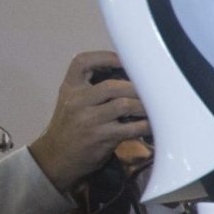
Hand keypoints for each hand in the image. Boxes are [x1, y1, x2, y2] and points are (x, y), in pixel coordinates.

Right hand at [29, 52, 149, 192]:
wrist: (56, 157)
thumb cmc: (72, 127)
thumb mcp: (73, 103)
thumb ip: (92, 90)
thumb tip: (131, 78)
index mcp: (69, 88)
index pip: (82, 62)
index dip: (105, 57)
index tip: (125, 59)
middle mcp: (77, 101)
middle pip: (112, 85)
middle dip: (137, 88)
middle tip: (153, 91)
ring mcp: (88, 120)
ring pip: (124, 105)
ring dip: (145, 106)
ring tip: (156, 108)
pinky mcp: (100, 137)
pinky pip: (130, 128)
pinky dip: (145, 125)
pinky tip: (152, 125)